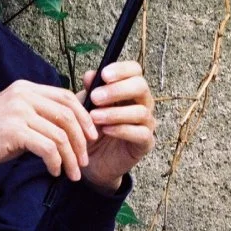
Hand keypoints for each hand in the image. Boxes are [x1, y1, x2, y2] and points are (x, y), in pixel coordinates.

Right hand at [0, 78, 98, 181]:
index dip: (83, 117)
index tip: (92, 136)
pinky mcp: (14, 131)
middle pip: (67, 115)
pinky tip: (54, 171)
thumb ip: (41, 115)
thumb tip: (72, 126)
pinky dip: (55, 162)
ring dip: (70, 157)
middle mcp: (23, 95)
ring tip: (72, 173)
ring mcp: (18, 111)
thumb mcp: (17, 117)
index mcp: (26, 88)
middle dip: (81, 140)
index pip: (66, 97)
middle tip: (84, 160)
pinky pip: (47, 148)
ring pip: (59, 134)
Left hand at [78, 59, 155, 191]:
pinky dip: (123, 130)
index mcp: (128, 89)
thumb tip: (90, 75)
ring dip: (115, 113)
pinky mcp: (145, 143)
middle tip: (95, 98)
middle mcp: (142, 103)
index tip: (104, 75)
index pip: (135, 70)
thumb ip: (88, 91)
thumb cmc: (90, 128)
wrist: (90, 160)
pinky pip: (141, 133)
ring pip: (141, 111)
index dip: (122, 70)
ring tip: (94, 117)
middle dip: (117, 90)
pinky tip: (106, 130)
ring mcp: (146, 123)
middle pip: (141, 87)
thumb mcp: (84, 107)